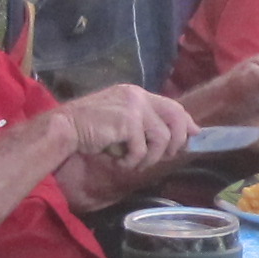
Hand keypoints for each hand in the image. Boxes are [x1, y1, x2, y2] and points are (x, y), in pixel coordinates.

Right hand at [50, 83, 191, 205]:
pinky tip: (119, 162)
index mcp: (136, 94)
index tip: (194, 136)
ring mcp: (133, 107)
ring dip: (149, 158)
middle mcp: (138, 96)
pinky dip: (132, 162)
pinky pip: (142, 150)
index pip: (172, 106)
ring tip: (133, 163)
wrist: (65, 128)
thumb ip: (145, 125)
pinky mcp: (128, 121)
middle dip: (175, 142)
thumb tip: (175, 135)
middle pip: (176, 118)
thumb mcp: (120, 122)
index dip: (186, 123)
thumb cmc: (89, 129)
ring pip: (162, 138)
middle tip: (161, 157)